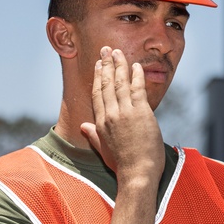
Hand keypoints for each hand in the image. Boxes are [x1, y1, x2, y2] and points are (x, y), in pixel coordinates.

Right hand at [80, 47, 164, 185]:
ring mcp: (125, 113)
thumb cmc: (122, 165)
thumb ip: (93, 135)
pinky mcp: (141, 113)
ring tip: (118, 52)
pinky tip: (136, 66)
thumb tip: (83, 127)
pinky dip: (136, 76)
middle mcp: (111, 115)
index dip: (98, 77)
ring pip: (120, 83)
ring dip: (119, 65)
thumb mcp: (103, 150)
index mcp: (100, 123)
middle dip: (106, 64)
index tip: (98, 65)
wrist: (137, 173)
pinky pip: (137, 89)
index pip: (98, 94)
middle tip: (106, 49)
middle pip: (106, 84)